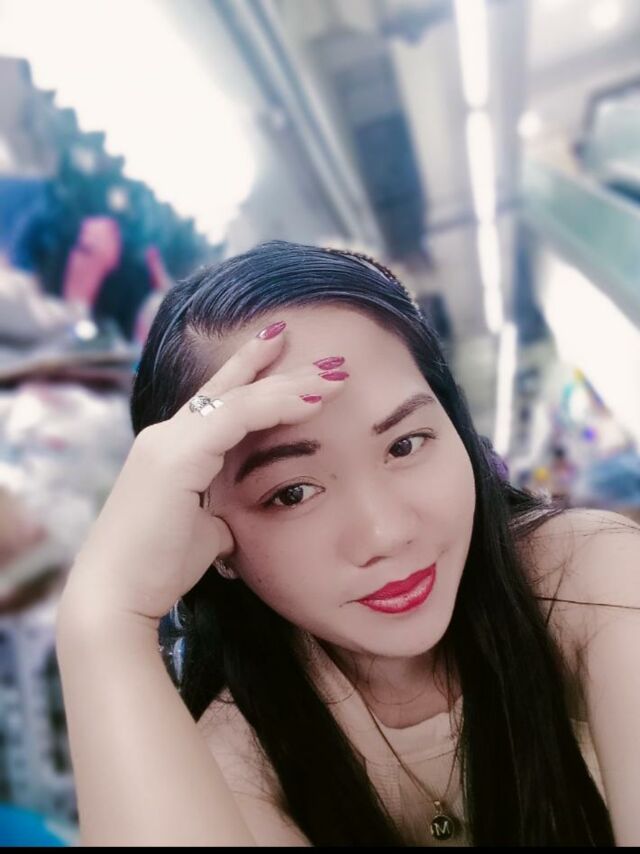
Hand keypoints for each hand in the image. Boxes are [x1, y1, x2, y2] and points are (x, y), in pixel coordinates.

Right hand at [58, 321, 348, 623]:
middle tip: (326, 357)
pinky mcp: (175, 455)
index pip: (217, 400)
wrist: (117, 599)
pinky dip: (277, 405)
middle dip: (279, 367)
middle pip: (231, 388)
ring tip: (335, 373)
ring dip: (291, 384)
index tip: (282, 349)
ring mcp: (168, 441)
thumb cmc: (156, 571)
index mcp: (172, 450)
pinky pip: (237, 416)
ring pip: (240, 397)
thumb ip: (218, 518)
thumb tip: (232, 524)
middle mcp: (167, 436)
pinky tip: (314, 400)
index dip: (250, 370)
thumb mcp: (202, 535)